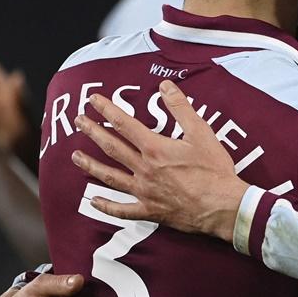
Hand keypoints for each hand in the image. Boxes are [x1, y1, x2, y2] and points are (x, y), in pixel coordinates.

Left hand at [69, 81, 247, 240]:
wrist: (222, 206)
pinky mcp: (150, 210)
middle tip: (78, 121)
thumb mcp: (202, 132)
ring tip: (75, 156)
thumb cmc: (214, 170)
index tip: (93, 100)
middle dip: (92, 132)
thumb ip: (181, 108)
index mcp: (155, 148)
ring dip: (91, 165)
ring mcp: (144, 191)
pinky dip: (107, 206)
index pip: (124, 124)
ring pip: (110, 177)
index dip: (106, 110)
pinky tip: (94, 201)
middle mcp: (144, 169)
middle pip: (112, 147)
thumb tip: (165, 86)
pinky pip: (122, 209)